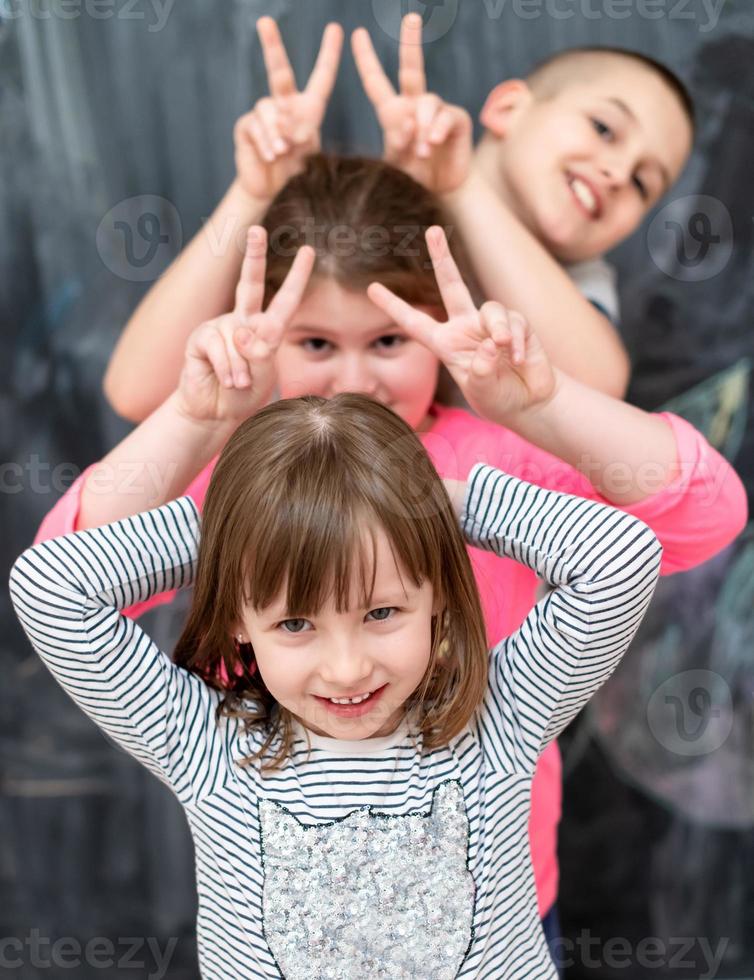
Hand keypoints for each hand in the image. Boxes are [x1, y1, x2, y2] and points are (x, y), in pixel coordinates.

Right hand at [176, 228, 314, 424]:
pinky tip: (225, 381)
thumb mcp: (264, 374)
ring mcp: (220, 326)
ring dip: (241, 369)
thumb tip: (241, 332)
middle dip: (253, 255)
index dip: (297, 276)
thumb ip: (260, 352)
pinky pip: (219, 348)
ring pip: (238, 341)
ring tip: (237, 384)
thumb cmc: (244, 393)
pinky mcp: (200, 338)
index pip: (285, 300)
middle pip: (248, 283)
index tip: (308, 250)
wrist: (215, 413)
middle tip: (256, 229)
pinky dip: (226, 369)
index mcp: (265, 327)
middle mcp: (242, 320)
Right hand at [233, 18, 342, 200]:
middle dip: (271, 44)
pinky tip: (271, 156)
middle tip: (264, 22)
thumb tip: (285, 131)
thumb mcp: (310, 156)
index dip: (328, 54)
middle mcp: (284, 105)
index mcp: (308, 109)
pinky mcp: (247, 126)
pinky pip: (256, 126)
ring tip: (283, 152)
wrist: (272, 193)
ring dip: (277, 132)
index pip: (320, 78)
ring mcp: (263, 114)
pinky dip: (266, 142)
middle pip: (279, 70)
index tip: (335, 29)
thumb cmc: (297, 174)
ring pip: (268, 109)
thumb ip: (305, 138)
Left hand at [352, 13, 471, 194]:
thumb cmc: (413, 181)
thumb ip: (397, 143)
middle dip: (411, 42)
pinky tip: (433, 142)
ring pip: (427, 101)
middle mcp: (415, 106)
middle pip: (411, 68)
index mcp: (393, 114)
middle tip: (411, 18)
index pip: (376, 82)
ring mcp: (436, 112)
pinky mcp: (456, 120)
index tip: (357, 34)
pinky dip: (437, 129)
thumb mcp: (395, 165)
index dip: (366, 59)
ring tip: (421, 150)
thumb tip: (409, 123)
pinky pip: (445, 115)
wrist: (441, 195)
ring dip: (423, 125)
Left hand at [367, 227, 556, 423]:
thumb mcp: (482, 392)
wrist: (530, 402)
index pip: (415, 323)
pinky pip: (514, 322)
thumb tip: (491, 343)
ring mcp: (490, 324)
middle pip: (452, 285)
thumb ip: (481, 372)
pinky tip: (518, 359)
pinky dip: (515, 340)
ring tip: (503, 349)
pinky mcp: (517, 324)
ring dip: (498, 329)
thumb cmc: (498, 399)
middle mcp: (465, 328)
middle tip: (433, 230)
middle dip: (443, 256)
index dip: (394, 306)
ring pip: (491, 309)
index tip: (371, 288)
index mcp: (446, 344)